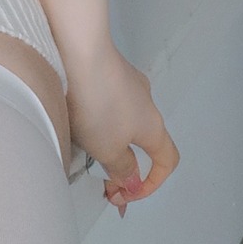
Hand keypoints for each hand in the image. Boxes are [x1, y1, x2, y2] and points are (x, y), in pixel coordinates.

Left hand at [61, 35, 179, 215]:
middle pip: (143, 141)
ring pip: (123, 119)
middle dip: (124, 163)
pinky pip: (107, 100)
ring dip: (108, 138)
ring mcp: (127, 81)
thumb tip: (132, 179)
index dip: (151, 184)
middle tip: (100, 178)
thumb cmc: (98, 104)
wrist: (79, 49)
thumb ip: (122, 169)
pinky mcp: (107, 67)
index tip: (125, 194)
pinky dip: (97, 115)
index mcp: (154, 126)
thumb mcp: (108, 149)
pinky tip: (75, 114)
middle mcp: (146, 101)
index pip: (167, 161)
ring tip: (81, 144)